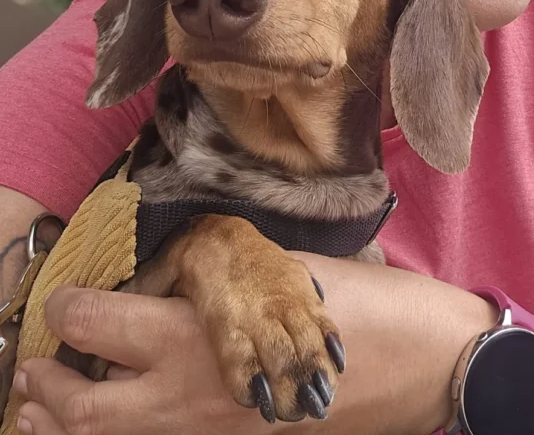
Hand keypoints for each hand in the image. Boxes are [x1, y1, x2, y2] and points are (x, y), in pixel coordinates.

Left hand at [14, 287, 276, 434]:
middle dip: (47, 386)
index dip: (64, 308)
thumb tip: (129, 279)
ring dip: (57, 426)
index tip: (59, 301)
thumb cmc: (298, 304)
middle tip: (30, 366)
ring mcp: (191, 432)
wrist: (346, 367)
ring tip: (33, 408)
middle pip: (84, 409)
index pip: (93, 323)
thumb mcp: (238, 271)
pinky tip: (81, 427)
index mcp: (185, 334)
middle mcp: (180, 393)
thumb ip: (179, 277)